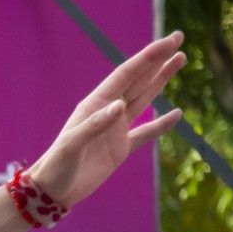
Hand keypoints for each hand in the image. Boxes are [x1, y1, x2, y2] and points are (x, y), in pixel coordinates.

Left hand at [30, 32, 185, 209]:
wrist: (52, 192)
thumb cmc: (56, 166)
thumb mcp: (72, 145)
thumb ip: (94, 125)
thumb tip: (119, 106)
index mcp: (95, 105)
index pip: (126, 74)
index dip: (148, 57)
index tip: (169, 42)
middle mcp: (107, 113)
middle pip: (138, 80)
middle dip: (158, 60)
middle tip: (179, 39)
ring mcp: (115, 130)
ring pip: (144, 99)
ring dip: (161, 80)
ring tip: (179, 60)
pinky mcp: (120, 149)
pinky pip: (145, 133)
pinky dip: (161, 124)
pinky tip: (176, 114)